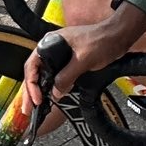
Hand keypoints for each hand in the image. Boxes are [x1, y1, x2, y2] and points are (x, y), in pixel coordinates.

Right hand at [21, 17, 141, 113]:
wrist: (118, 37)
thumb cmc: (101, 40)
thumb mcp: (82, 60)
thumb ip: (67, 76)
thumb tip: (55, 93)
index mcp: (50, 42)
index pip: (31, 65)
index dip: (31, 84)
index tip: (36, 98)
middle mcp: (51, 48)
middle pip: (35, 72)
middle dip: (30, 91)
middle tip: (28, 108)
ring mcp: (60, 55)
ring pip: (44, 75)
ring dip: (39, 91)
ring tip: (35, 107)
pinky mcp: (69, 62)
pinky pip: (55, 76)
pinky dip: (51, 88)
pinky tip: (50, 98)